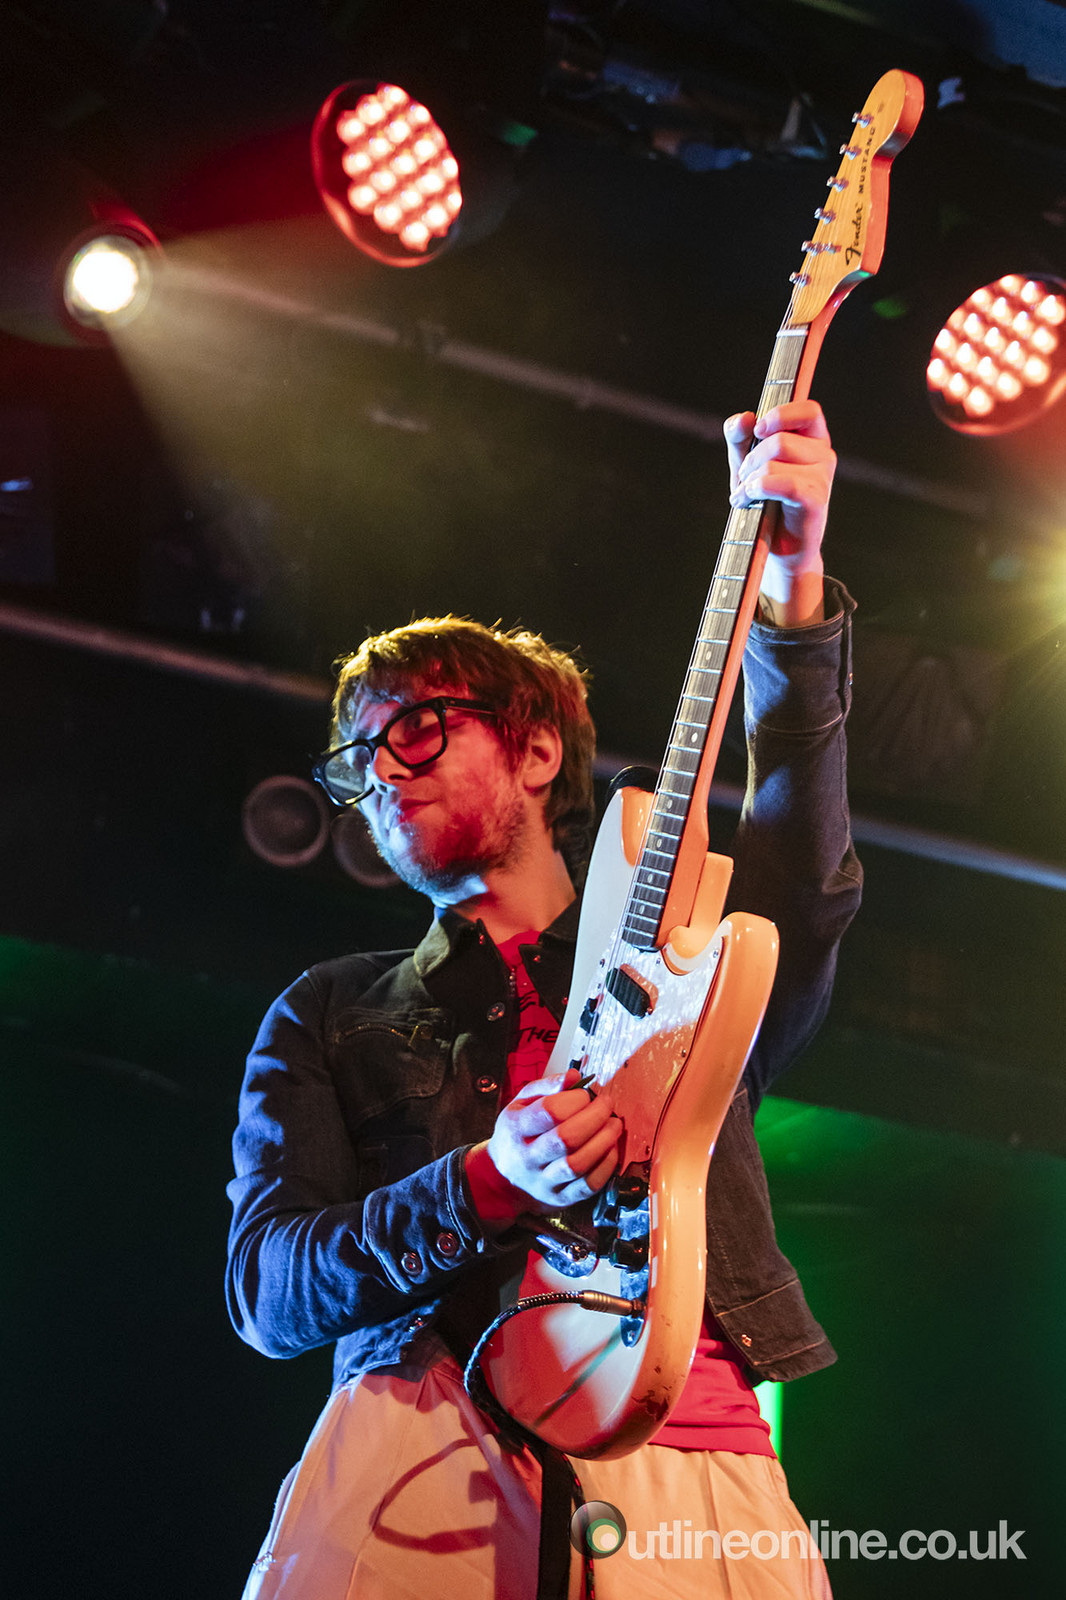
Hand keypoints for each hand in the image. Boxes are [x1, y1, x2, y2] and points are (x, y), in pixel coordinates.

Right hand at [466, 1069, 621, 1229]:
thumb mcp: (522, 1102)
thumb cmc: (518, 1132)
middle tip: (607, 1105)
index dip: (575, 1100)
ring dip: (604, 1141)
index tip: (586, 1094)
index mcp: (515, 1128)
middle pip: (566, 1138)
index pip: (549, 1112)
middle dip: (595, 1117)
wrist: (503, 1175)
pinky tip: (610, 1149)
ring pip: (578, 1164)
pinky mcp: (559, 1198)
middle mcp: (527, 1158)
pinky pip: (588, 1185)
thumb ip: (547, 1086)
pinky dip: (606, 1166)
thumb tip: (574, 1076)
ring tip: (614, 1125)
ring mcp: (543, 1181)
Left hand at [724, 400, 835, 625]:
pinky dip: (756, 490)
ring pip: (775, 460)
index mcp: (812, 440)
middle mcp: (823, 455)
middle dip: (750, 460)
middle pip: (779, 439)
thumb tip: (745, 418)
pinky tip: (747, 500)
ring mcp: (823, 477)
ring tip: (745, 494)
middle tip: (743, 479)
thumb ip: (739, 437)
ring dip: (750, 479)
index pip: (808, 409)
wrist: (776, 548)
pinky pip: (783, 482)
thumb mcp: (746, 464)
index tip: (758, 430)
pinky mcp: (816, 500)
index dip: (781, 414)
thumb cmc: (765, 502)